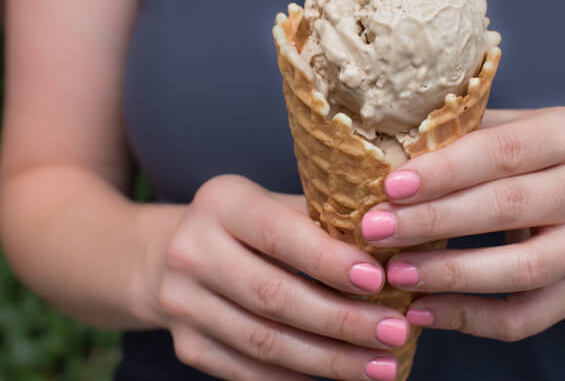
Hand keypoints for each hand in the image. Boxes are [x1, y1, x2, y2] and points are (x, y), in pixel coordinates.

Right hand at [152, 175, 406, 380]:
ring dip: (329, 359)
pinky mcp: (186, 344)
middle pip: (274, 296)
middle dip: (342, 321)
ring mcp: (182, 302)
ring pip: (265, 342)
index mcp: (221, 203)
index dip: (330, 261)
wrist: (170, 255)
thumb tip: (392, 254)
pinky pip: (248, 371)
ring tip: (379, 366)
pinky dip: (296, 379)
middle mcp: (192, 251)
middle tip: (394, 333)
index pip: (280, 235)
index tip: (378, 280)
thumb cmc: (246, 227)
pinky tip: (335, 376)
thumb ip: (323, 222)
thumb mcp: (275, 205)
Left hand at [361, 108, 564, 341]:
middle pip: (507, 207)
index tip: (390, 188)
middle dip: (434, 221)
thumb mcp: (498, 129)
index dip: (444, 171)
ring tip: (396, 273)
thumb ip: (454, 136)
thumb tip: (382, 156)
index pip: (501, 151)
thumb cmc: (520, 156)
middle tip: (376, 230)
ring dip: (450, 274)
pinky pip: (526, 316)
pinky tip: (422, 310)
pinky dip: (471, 318)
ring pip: (521, 269)